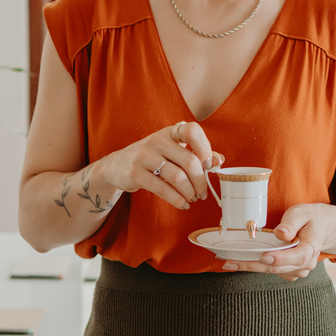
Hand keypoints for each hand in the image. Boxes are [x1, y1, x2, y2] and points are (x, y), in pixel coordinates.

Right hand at [99, 121, 219, 209]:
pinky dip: (177, 200)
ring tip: (192, 199)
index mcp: (169, 132)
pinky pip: (162, 189)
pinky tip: (182, 204)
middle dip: (200, 181)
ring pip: (177, 177)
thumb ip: (195, 154)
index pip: (192, 131)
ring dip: (189, 193)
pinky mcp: (135, 173)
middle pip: (189, 161)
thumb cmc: (152, 158)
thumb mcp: (172, 151)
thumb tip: (218, 161)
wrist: (117, 166)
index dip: (204, 148)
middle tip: (203, 193)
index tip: (207, 165)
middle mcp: (157, 140)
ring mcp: (144, 156)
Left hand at [221, 203, 328, 280]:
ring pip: (273, 271)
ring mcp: (298, 269)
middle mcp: (306, 263)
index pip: (298, 257)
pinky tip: (244, 261)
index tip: (264, 257)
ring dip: (252, 267)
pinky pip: (273, 272)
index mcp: (311, 247)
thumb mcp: (302, 213)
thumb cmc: (310, 218)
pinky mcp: (290, 271)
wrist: (321, 228)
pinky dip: (258, 267)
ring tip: (231, 262)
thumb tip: (281, 234)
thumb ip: (292, 223)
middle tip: (231, 263)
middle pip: (278, 268)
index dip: (280, 259)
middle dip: (254, 266)